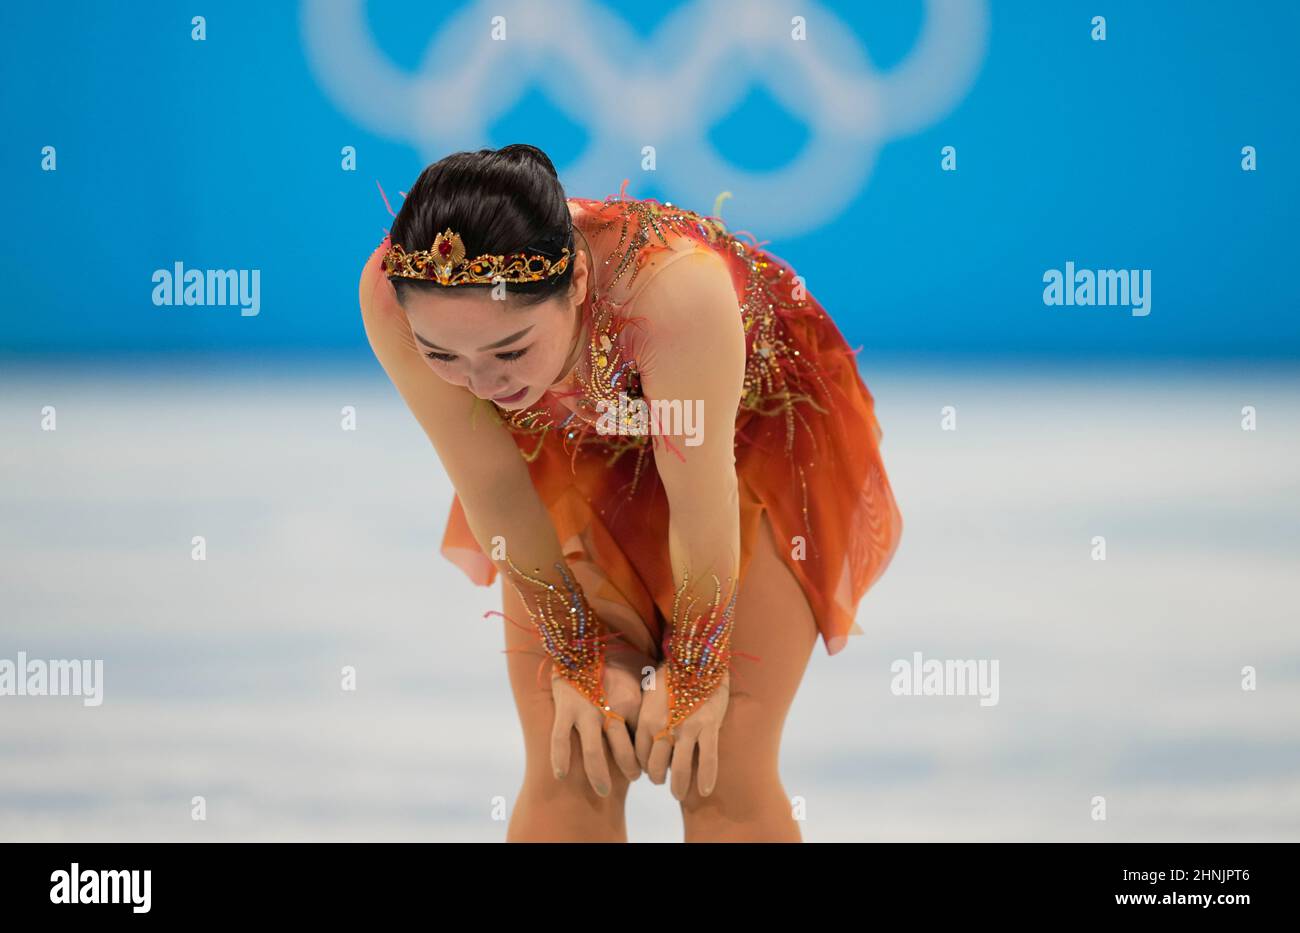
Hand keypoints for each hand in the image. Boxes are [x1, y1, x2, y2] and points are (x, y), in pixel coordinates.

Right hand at [549, 652, 645, 796]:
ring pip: (593, 752)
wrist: (583, 641)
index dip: (652, 755)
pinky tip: (561, 774)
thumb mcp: (639, 680)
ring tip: (603, 791)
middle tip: (638, 778)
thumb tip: (664, 727)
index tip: (656, 764)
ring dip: (599, 774)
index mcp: (631, 702)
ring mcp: (586, 711)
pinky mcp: (565, 709)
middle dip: (632, 769)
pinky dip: (560, 758)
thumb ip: (647, 704)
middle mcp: (610, 709)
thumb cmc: (615, 663)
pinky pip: (561, 739)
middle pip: (623, 750)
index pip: (644, 738)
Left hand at [635, 663, 729, 800]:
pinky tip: (704, 790)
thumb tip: (642, 736)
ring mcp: (687, 728)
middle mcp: (663, 727)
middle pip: (655, 765)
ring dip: (677, 786)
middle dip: (656, 778)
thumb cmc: (671, 672)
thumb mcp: (648, 692)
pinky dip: (705, 778)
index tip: (646, 769)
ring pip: (679, 769)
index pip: (638, 754)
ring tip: (677, 793)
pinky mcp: (708, 727)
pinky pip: (707, 760)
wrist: (697, 654)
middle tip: (660, 782)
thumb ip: (644, 715)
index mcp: (645, 718)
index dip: (642, 765)